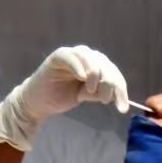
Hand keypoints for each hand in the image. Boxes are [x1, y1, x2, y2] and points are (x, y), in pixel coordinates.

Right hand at [0, 45, 127, 151]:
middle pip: (105, 64)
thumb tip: (118, 95)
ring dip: (96, 74)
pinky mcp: (57, 57)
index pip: (113, 72)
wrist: (38, 102)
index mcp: (95, 64)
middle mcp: (85, 57)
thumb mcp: (86, 95)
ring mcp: (72, 55)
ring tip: (92, 91)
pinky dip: (79, 67)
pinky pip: (71, 57)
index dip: (120, 88)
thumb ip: (100, 92)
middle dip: (110, 83)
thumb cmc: (62, 96)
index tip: (123, 107)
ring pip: (91, 58)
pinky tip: (83, 79)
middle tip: (107, 100)